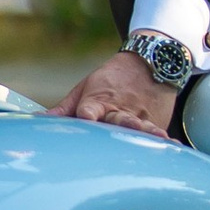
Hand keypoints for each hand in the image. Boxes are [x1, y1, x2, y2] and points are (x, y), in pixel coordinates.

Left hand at [53, 47, 176, 135]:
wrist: (149, 64)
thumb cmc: (111, 81)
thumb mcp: (85, 88)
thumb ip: (64, 109)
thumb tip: (37, 120)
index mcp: (98, 100)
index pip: (90, 108)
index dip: (88, 113)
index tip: (86, 117)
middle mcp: (119, 110)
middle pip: (118, 119)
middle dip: (120, 123)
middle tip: (122, 126)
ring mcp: (140, 117)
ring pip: (142, 127)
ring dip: (147, 132)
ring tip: (157, 136)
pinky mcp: (156, 123)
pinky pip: (157, 134)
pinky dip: (164, 139)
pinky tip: (172, 145)